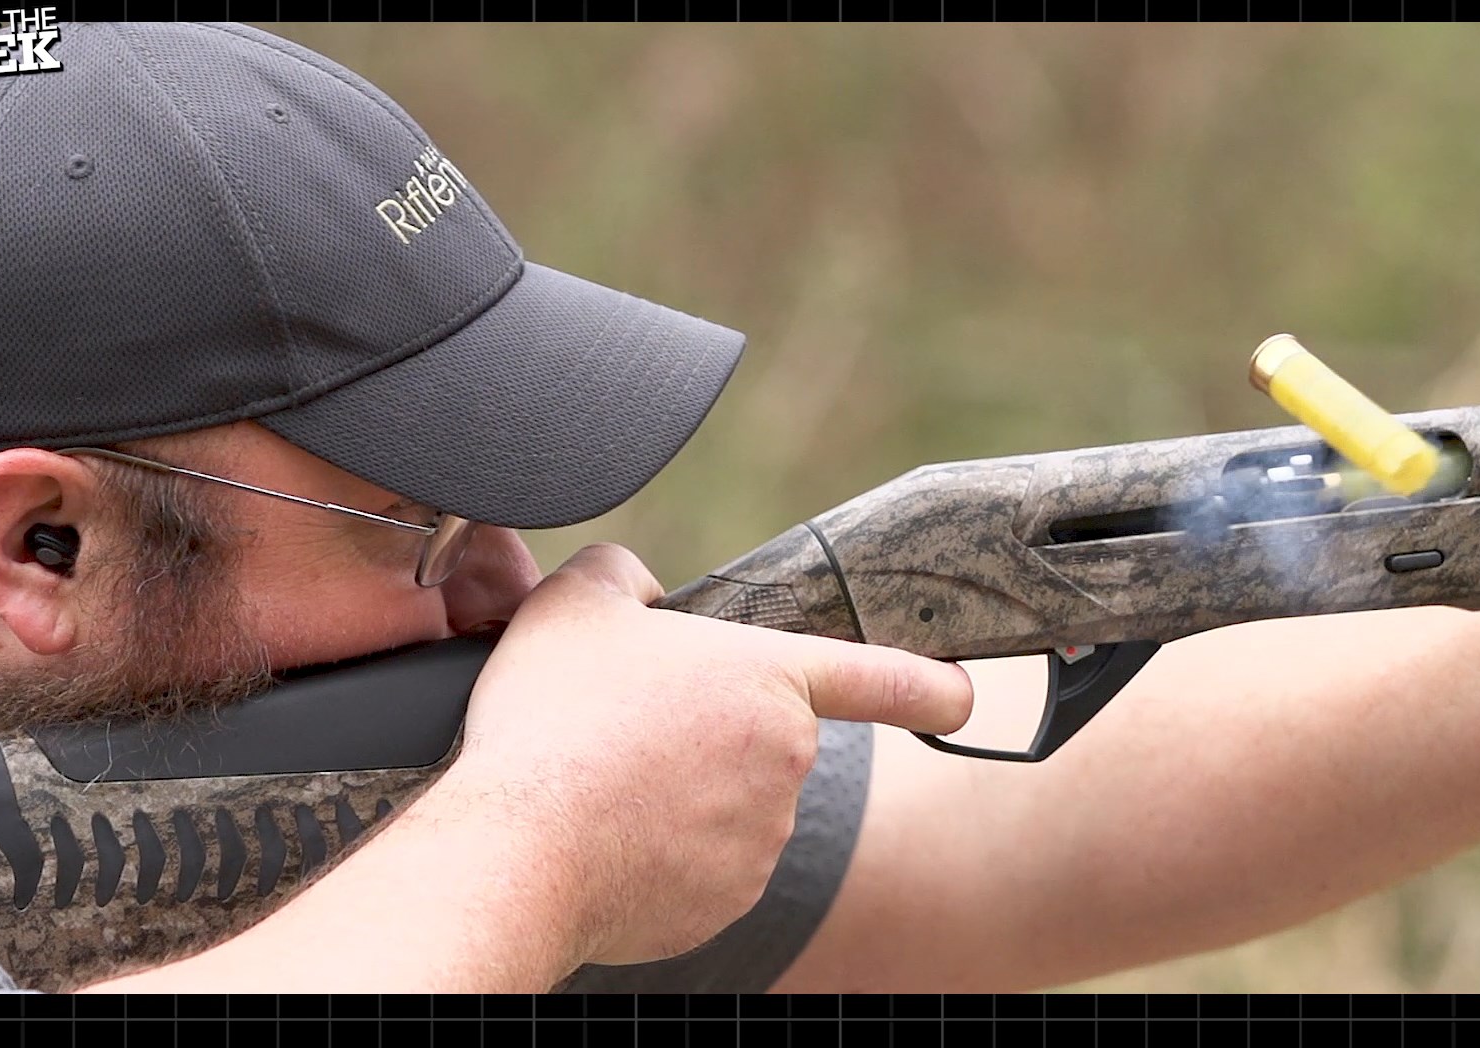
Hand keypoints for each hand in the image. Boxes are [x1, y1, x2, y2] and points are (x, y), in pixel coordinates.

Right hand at [448, 543, 972, 968]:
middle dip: (710, 734)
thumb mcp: (576, 603)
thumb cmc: (553, 721)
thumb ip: (623, 575)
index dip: (932, 684)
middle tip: (626, 730)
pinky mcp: (725, 904)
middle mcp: (787, 766)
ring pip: (729, 805)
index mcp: (770, 681)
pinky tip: (606, 836)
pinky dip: (662, 853)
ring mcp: (760, 844)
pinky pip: (702, 866)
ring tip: (602, 784)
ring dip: (682, 794)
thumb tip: (641, 596)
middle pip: (762, 740)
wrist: (517, 851)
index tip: (963, 694)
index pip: (884, 677)